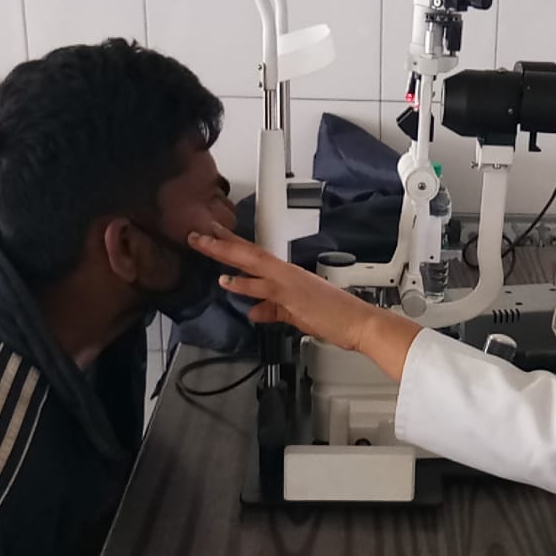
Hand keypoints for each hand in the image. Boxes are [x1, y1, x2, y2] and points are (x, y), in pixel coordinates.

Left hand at [187, 225, 380, 351]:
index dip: (232, 245)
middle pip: (247, 252)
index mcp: (287, 274)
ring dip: (225, 253)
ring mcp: (288, 282)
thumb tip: (254, 311)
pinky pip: (263, 288)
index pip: (254, 255)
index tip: (212, 235)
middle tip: (197, 233)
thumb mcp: (295, 315)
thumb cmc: (335, 317)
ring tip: (202, 245)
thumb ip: (272, 311)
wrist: (359, 322)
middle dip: (221, 243)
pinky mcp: (292, 296)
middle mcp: (285, 273)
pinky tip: (226, 282)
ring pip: (251, 262)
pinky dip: (243, 285)